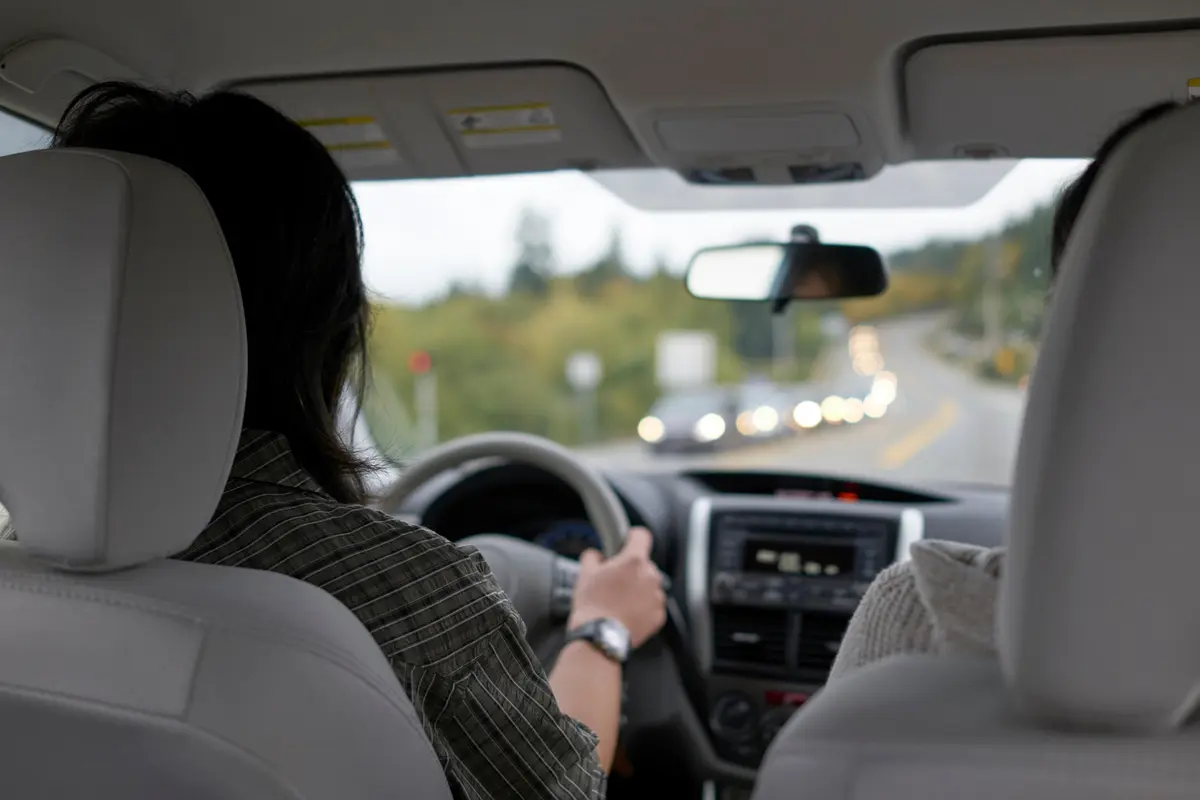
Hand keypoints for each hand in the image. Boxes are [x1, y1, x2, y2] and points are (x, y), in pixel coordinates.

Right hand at [569, 526, 666, 647]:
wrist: (600, 638)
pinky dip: (643, 607)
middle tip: (615, 581)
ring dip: (639, 588)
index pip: (642, 535)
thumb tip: (596, 555)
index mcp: (634, 561)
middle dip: (632, 569)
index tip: (627, 541)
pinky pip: (653, 604)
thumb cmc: (592, 606)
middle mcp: (650, 576)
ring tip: (619, 601)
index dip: (632, 536)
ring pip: (650, 585)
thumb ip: (592, 556)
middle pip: (644, 563)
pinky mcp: (659, 615)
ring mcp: (657, 596)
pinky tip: (627, 613)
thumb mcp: (585, 574)